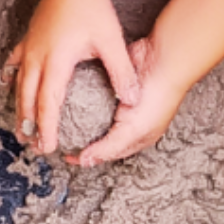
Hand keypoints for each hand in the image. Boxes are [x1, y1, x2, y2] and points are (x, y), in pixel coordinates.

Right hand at [0, 0, 138, 156]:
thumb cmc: (91, 6)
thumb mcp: (111, 40)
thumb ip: (121, 72)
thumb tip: (133, 99)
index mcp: (57, 63)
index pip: (48, 104)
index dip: (47, 128)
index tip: (48, 147)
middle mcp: (37, 59)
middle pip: (27, 100)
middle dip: (29, 126)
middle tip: (31, 147)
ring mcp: (29, 49)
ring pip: (18, 86)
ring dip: (19, 109)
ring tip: (19, 128)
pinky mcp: (28, 39)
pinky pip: (14, 64)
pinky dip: (10, 77)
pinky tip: (6, 85)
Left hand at [65, 37, 185, 165]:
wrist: (163, 62)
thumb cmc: (156, 100)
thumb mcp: (133, 131)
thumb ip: (108, 147)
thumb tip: (84, 161)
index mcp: (136, 138)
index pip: (108, 153)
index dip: (88, 156)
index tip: (67, 155)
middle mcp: (128, 122)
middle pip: (99, 134)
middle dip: (81, 137)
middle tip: (60, 137)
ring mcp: (120, 103)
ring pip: (94, 114)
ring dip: (79, 117)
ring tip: (60, 120)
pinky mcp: (112, 84)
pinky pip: (93, 93)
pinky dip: (82, 96)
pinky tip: (68, 99)